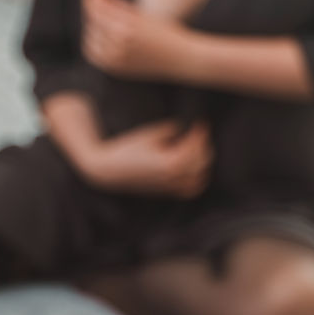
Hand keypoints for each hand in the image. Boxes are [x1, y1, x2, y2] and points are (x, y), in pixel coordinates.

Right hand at [79, 120, 212, 198]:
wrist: (110, 171)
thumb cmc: (128, 149)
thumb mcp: (150, 135)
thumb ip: (171, 130)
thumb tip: (183, 128)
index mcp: (171, 161)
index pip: (195, 146)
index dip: (200, 132)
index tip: (199, 122)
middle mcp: (173, 177)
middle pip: (201, 160)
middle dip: (202, 144)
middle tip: (198, 133)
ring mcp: (170, 187)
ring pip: (199, 177)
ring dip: (203, 163)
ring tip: (199, 149)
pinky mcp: (166, 192)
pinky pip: (190, 190)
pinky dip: (198, 180)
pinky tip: (196, 170)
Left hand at [81, 0, 191, 79]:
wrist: (179, 58)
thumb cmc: (163, 32)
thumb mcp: (141, 14)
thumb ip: (116, 5)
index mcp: (126, 28)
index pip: (96, 9)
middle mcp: (118, 45)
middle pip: (92, 23)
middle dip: (96, 11)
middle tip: (104, 2)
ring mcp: (115, 60)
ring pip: (89, 39)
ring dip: (93, 27)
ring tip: (106, 20)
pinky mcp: (115, 69)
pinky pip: (94, 55)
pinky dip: (93, 43)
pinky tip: (102, 36)